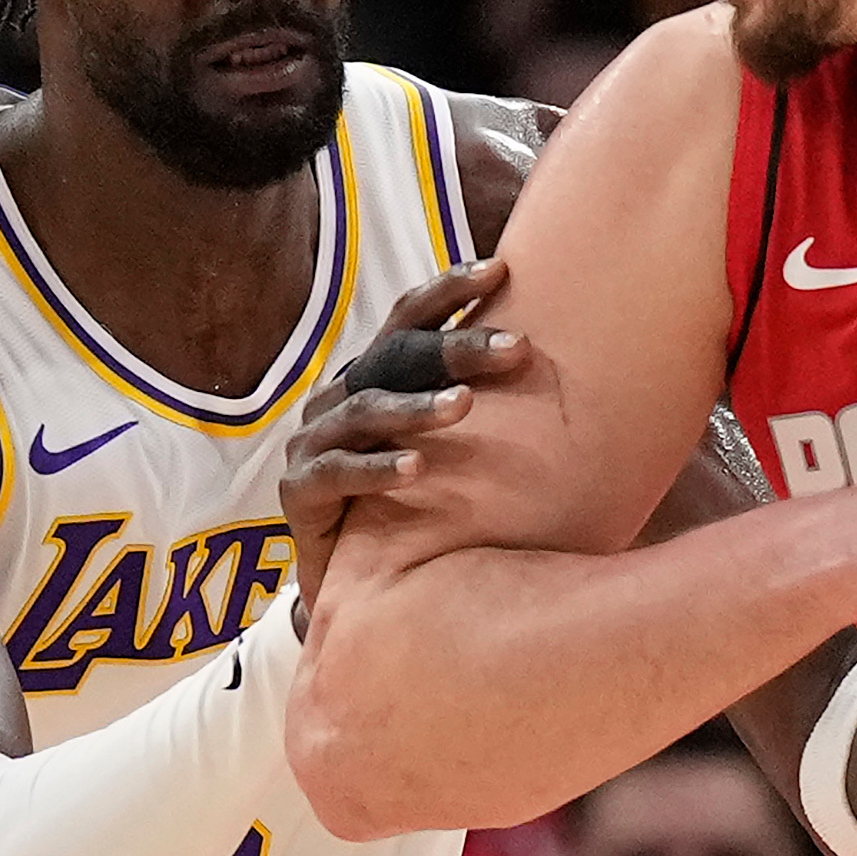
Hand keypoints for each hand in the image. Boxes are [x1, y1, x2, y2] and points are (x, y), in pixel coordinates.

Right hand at [283, 260, 529, 604]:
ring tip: (466, 406)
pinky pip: (338, 472)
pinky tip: (417, 469)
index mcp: (375, 375)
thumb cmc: (415, 506)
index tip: (502, 270)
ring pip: (368, 409)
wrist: (355, 585)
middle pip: (397, 355)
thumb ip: (482, 405)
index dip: (449, 289)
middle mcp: (341, 396)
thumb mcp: (447, 448)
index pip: (409, 318)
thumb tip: (557, 362)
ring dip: (419, 407)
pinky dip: (378, 469)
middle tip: (517, 348)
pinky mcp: (299, 490)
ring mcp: (315, 440)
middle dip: (457, 347)